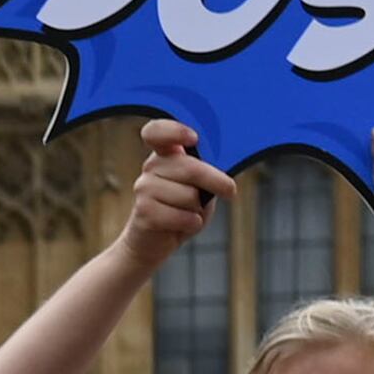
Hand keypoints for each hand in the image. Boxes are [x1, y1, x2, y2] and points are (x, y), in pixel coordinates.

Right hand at [121, 118, 233, 263]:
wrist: (155, 242)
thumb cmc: (182, 209)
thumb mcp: (200, 186)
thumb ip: (205, 172)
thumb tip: (222, 171)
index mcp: (165, 154)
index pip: (157, 131)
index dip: (174, 131)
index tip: (193, 139)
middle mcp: (151, 167)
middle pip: (189, 168)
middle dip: (215, 181)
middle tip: (229, 191)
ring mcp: (143, 188)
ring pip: (188, 195)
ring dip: (198, 209)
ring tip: (188, 212)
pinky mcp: (143, 212)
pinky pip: (181, 216)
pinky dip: (191, 224)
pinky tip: (183, 225)